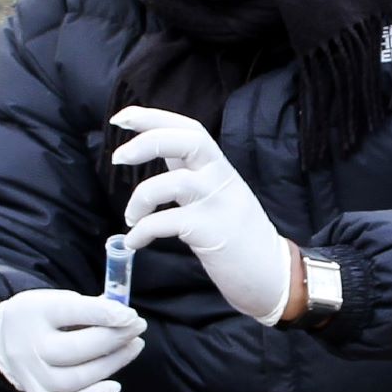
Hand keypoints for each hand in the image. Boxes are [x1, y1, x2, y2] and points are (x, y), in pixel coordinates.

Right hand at [0, 289, 144, 391]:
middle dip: (113, 339)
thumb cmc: (49, 313)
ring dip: (111, 364)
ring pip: (72, 380)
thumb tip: (126, 318)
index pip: (68, 311)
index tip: (130, 315)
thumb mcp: (62, 298)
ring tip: (133, 347)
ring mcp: (29, 374)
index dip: (102, 313)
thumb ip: (92, 306)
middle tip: (138, 327)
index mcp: (34, 311)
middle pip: (72, 350)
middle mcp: (27, 345)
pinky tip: (113, 387)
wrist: (8, 335)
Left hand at [110, 106, 293, 323]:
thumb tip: (157, 150)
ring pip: (173, 182)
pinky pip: (166, 223)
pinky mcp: (212, 232)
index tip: (122, 118)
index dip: (154, 118)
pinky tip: (135, 242)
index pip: (190, 129)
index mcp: (220, 168)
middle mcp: (221, 179)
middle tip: (118, 156)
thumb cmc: (240, 238)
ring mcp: (218, 204)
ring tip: (130, 217)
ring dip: (140, 197)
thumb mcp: (218, 195)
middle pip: (188, 140)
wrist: (272, 274)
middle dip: (148, 141)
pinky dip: (141, 232)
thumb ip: (191, 172)